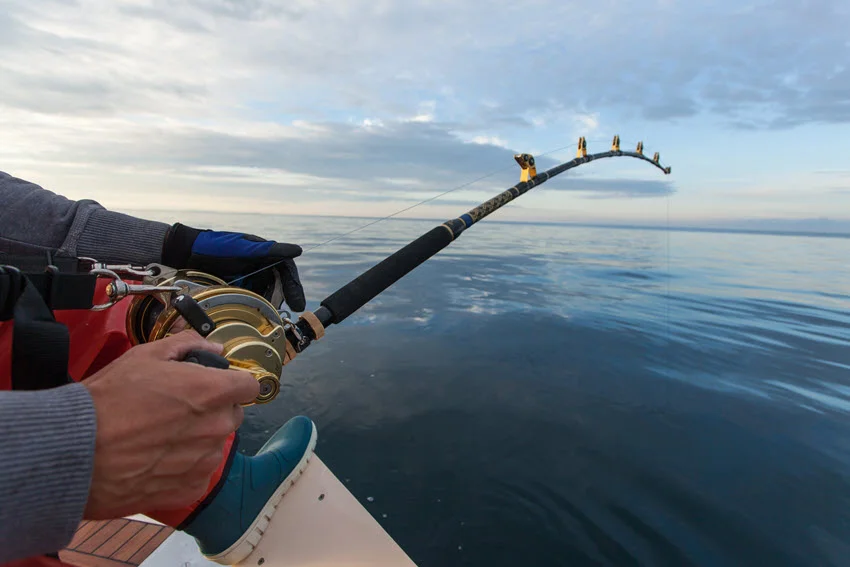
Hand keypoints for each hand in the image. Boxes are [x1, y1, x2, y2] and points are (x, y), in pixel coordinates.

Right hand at [82, 330, 259, 519]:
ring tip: (158, 437)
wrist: (76, 452)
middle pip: (232, 414)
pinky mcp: (191, 487)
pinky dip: (183, 468)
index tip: (218, 385)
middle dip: (212, 410)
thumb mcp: (144, 356)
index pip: (249, 386)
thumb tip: (214, 348)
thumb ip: (188, 346)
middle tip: (176, 410)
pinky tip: (155, 460)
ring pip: (215, 444)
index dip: (234, 383)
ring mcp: (206, 460)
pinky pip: (199, 473)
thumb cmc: (107, 402)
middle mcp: (216, 427)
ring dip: (198, 439)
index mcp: (211, 392)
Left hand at [161, 223, 305, 311]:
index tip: (298, 303)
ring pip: (265, 294)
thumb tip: (297, 250)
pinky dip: (254, 307)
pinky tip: (254, 315)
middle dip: (282, 299)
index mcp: (264, 254)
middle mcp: (258, 266)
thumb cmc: (215, 246)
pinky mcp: (235, 288)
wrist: (186, 253)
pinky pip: (250, 299)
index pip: (286, 271)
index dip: (294, 287)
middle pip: (278, 286)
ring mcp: (247, 278)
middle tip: (281, 314)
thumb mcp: (244, 248)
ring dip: (268, 305)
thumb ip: (270, 250)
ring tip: (269, 317)